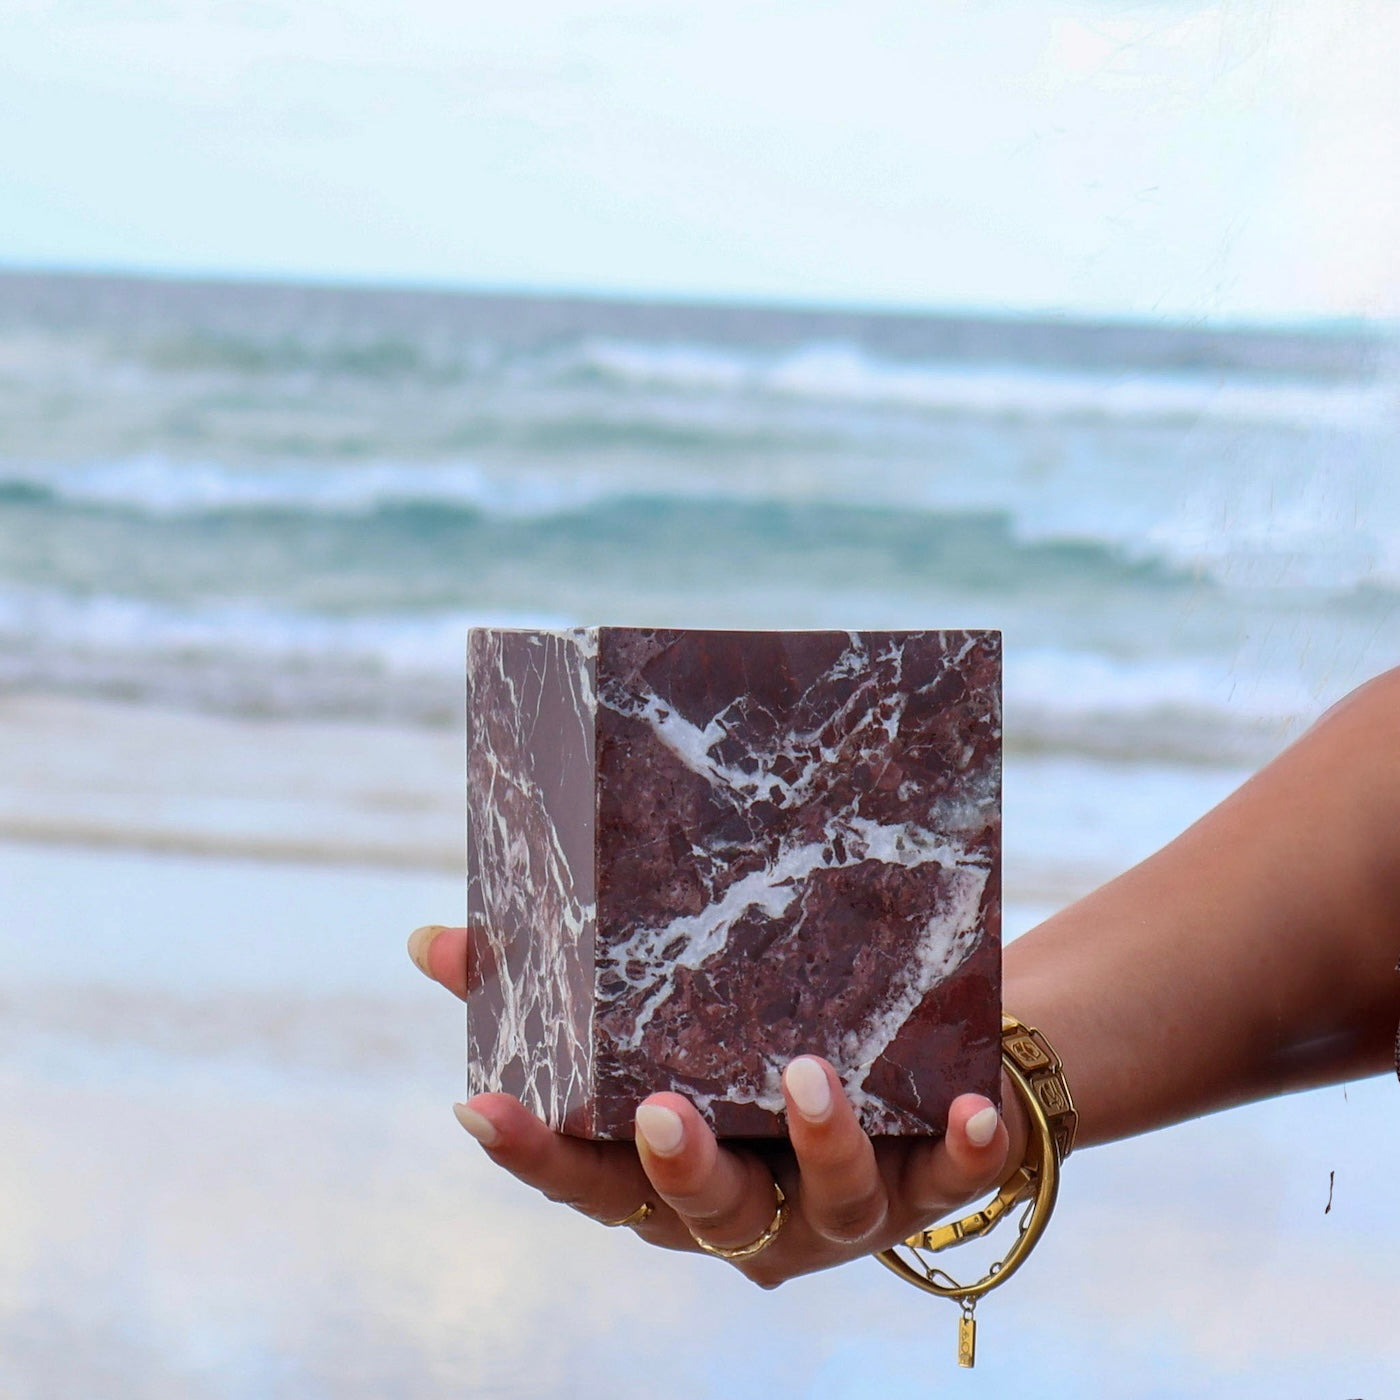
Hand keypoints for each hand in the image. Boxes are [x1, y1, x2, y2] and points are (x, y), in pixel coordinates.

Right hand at [409, 924, 1026, 1287]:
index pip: (588, 1180)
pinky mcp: (933, 1178)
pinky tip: (975, 1107)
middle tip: (663, 1114)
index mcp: (671, 1175)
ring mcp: (845, 1205)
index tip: (481, 1107)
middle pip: (706, 1215)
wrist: (898, 1071)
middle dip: (682, 1173)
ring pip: (829, 1203)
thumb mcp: (655, 1022)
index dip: (534, 1153)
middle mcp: (754, 1209)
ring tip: (809, 1076)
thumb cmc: (744, 1043)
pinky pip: (956, 1179)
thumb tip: (429, 943)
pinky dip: (968, 1152)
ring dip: (819, 1147)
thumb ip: (545, 991)